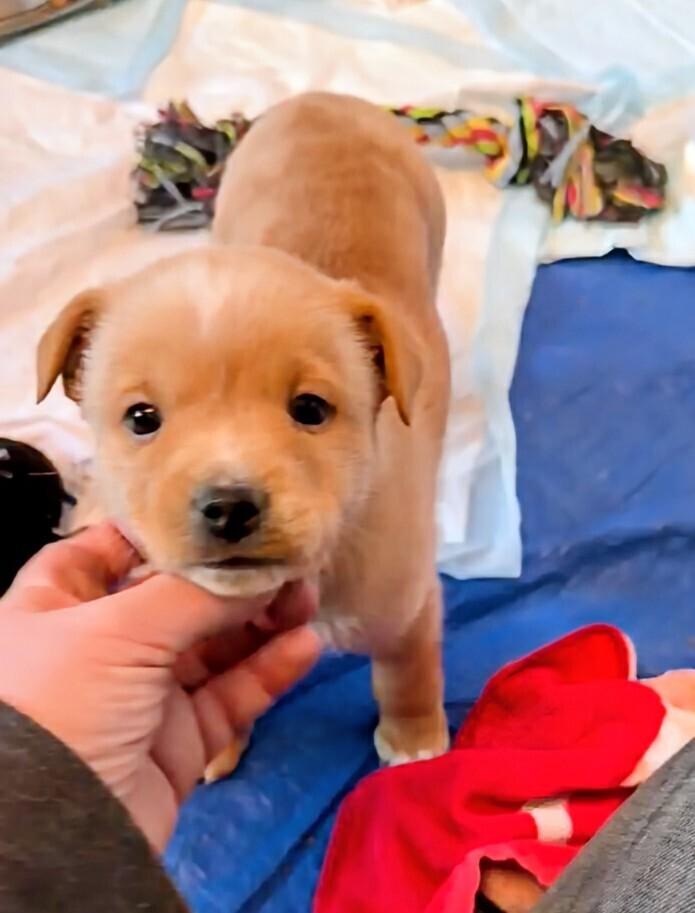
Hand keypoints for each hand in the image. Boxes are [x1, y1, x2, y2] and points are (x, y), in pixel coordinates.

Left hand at [0, 523, 319, 849]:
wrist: (61, 838)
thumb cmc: (64, 706)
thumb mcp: (117, 631)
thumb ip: (194, 594)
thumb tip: (260, 569)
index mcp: (56, 607)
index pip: (105, 550)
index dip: (159, 533)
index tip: (215, 520)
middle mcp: (98, 645)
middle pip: (175, 598)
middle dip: (232, 580)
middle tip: (287, 564)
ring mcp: (142, 694)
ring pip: (212, 646)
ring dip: (261, 621)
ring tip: (306, 599)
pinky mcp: (180, 739)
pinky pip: (230, 695)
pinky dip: (268, 670)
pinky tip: (304, 646)